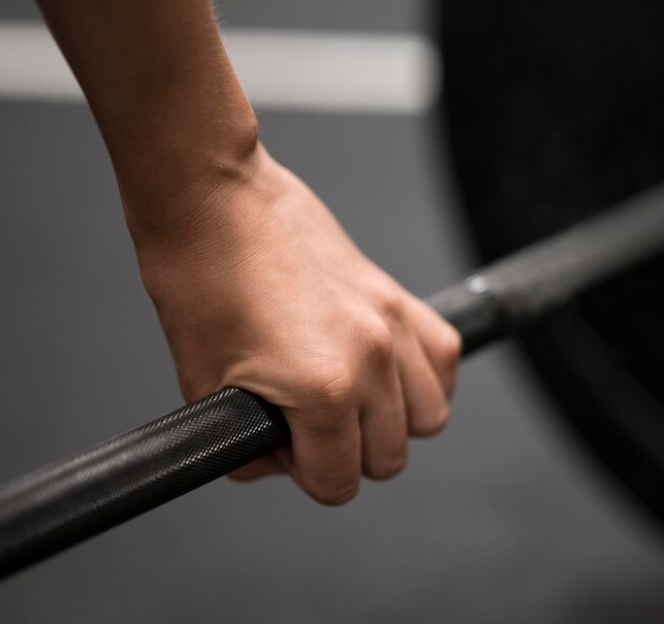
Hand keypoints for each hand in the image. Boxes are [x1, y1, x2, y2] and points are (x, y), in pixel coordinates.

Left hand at [131, 143, 460, 504]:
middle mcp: (371, 358)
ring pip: (429, 416)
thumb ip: (248, 444)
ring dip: (391, 422)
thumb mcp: (201, 386)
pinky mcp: (397, 295)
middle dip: (347, 455)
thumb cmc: (199, 276)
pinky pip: (444, 356)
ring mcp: (391, 324)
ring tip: (349, 401)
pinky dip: (424, 378)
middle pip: (389, 457)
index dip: (305, 476)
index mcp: (322, 387)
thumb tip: (278, 461)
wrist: (215, 200)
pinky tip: (386, 372)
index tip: (283, 448)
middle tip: (307, 426)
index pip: (338, 484)